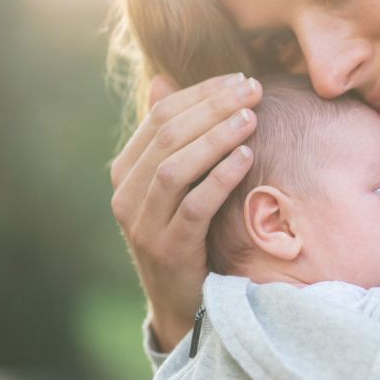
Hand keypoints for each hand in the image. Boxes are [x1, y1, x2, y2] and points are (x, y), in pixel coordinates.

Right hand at [110, 72, 261, 351]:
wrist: (184, 301)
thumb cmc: (187, 232)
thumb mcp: (176, 184)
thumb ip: (170, 137)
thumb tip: (163, 79)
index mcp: (126, 171)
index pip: (159, 116)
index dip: (201, 92)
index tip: (240, 79)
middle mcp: (126, 195)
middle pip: (167, 136)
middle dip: (214, 108)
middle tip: (254, 91)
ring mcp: (142, 224)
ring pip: (176, 168)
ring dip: (216, 138)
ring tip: (251, 119)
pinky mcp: (167, 249)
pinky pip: (194, 206)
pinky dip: (220, 178)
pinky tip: (246, 157)